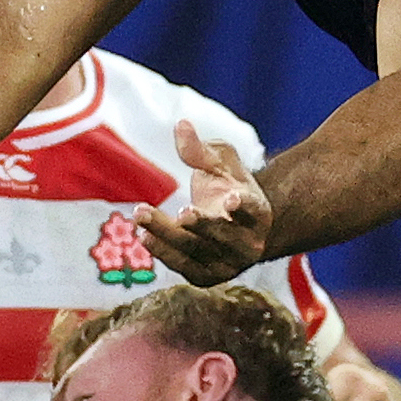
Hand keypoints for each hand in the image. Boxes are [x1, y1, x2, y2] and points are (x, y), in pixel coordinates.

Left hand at [139, 123, 269, 285]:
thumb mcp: (221, 162)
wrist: (235, 226)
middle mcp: (249, 243)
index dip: (244, 206)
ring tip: (141, 214)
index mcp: (259, 212)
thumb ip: (201, 149)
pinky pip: (183, 265)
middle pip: (222, 235)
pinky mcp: (206, 275)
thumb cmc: (230, 186)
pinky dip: (163, 252)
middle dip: (201, 223)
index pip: (253, 210)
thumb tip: (181, 125)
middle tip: (182, 212)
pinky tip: (144, 234)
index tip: (232, 200)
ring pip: (197, 250)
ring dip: (168, 234)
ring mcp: (228, 263)